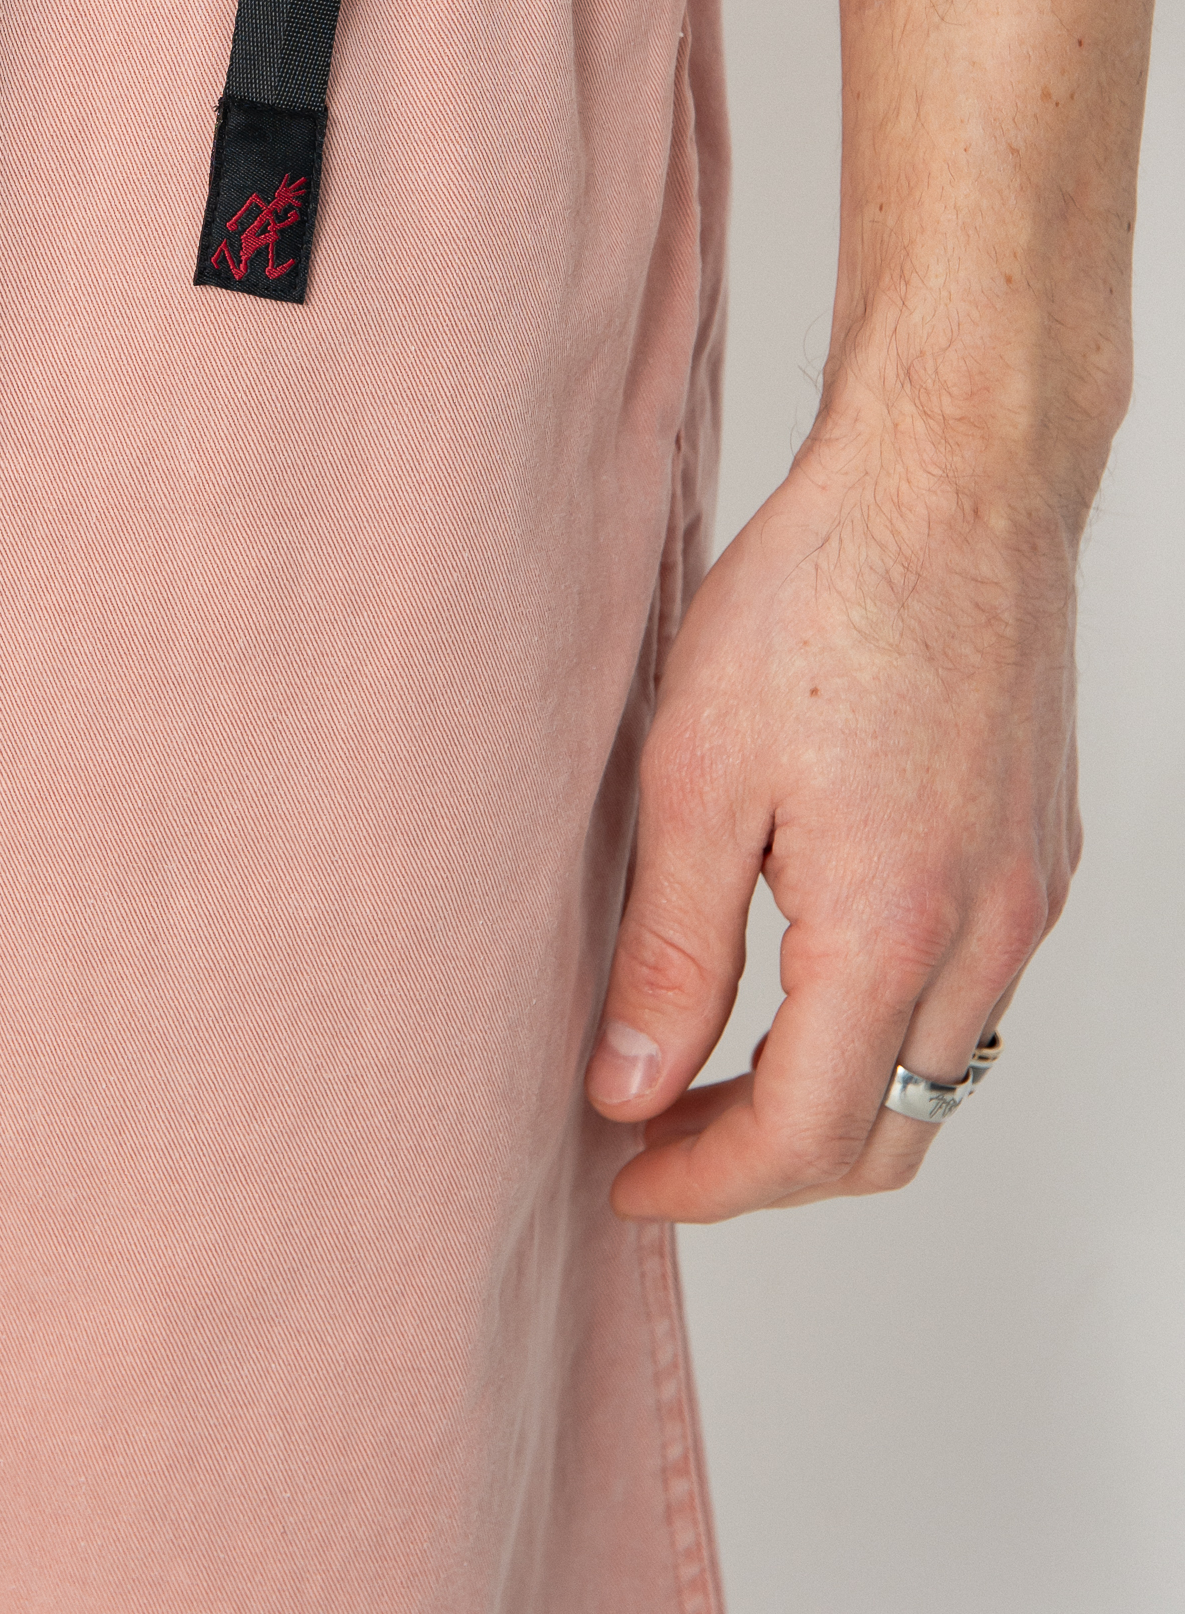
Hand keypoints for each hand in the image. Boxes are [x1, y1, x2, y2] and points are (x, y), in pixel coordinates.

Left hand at [585, 397, 1083, 1221]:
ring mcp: (1027, 894)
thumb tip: (632, 1086)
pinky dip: (886, 1026)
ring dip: (832, 1101)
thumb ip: (669, 952)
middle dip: (767, 1168)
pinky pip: (972, 994)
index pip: (804, 1136)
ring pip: (939, 1072)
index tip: (626, 1177)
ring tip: (715, 1066)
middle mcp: (985, 934)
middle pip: (889, 1134)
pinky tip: (805, 974)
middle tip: (659, 1137)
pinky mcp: (1040, 851)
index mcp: (892, 930)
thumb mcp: (696, 775)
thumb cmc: (822, 595)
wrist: (951, 481)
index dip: (705, 1184)